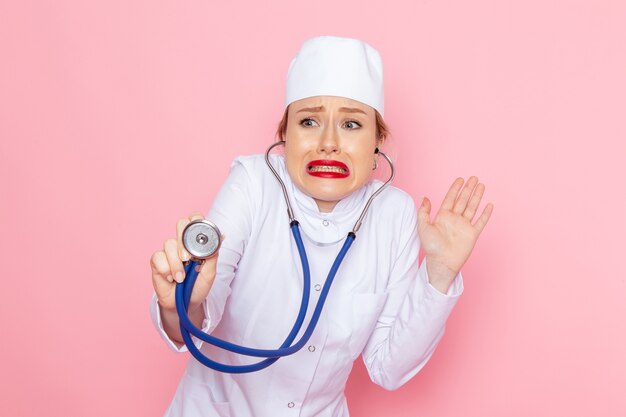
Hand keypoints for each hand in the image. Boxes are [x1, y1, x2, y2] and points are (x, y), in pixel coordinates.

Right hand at [150, 213, 219, 311]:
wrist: (185, 304)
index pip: (195, 220)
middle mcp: (181, 243)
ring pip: (169, 243)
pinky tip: (171, 278)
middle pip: (181, 224)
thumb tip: (221, 236)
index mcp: (195, 242)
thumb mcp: (210, 273)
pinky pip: (158, 257)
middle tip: (188, 258)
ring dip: (176, 263)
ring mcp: (168, 251)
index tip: (199, 231)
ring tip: (182, 277)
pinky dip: (166, 270)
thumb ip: (212, 255)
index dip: (196, 219)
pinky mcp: (157, 261)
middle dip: (184, 240)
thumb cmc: (198, 286)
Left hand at [417, 177, 492, 291]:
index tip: (460, 179)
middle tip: (474, 178)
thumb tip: (424, 198)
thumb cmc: (431, 247)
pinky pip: (481, 222)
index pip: (450, 198)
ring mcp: (464, 226)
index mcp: (443, 216)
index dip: (455, 188)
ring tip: (481, 185)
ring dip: (477, 196)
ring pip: (472, 207)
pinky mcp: (472, 234)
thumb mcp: (423, 227)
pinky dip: (486, 214)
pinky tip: (489, 205)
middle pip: (463, 200)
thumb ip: (424, 212)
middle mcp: (455, 219)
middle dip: (468, 189)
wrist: (441, 262)